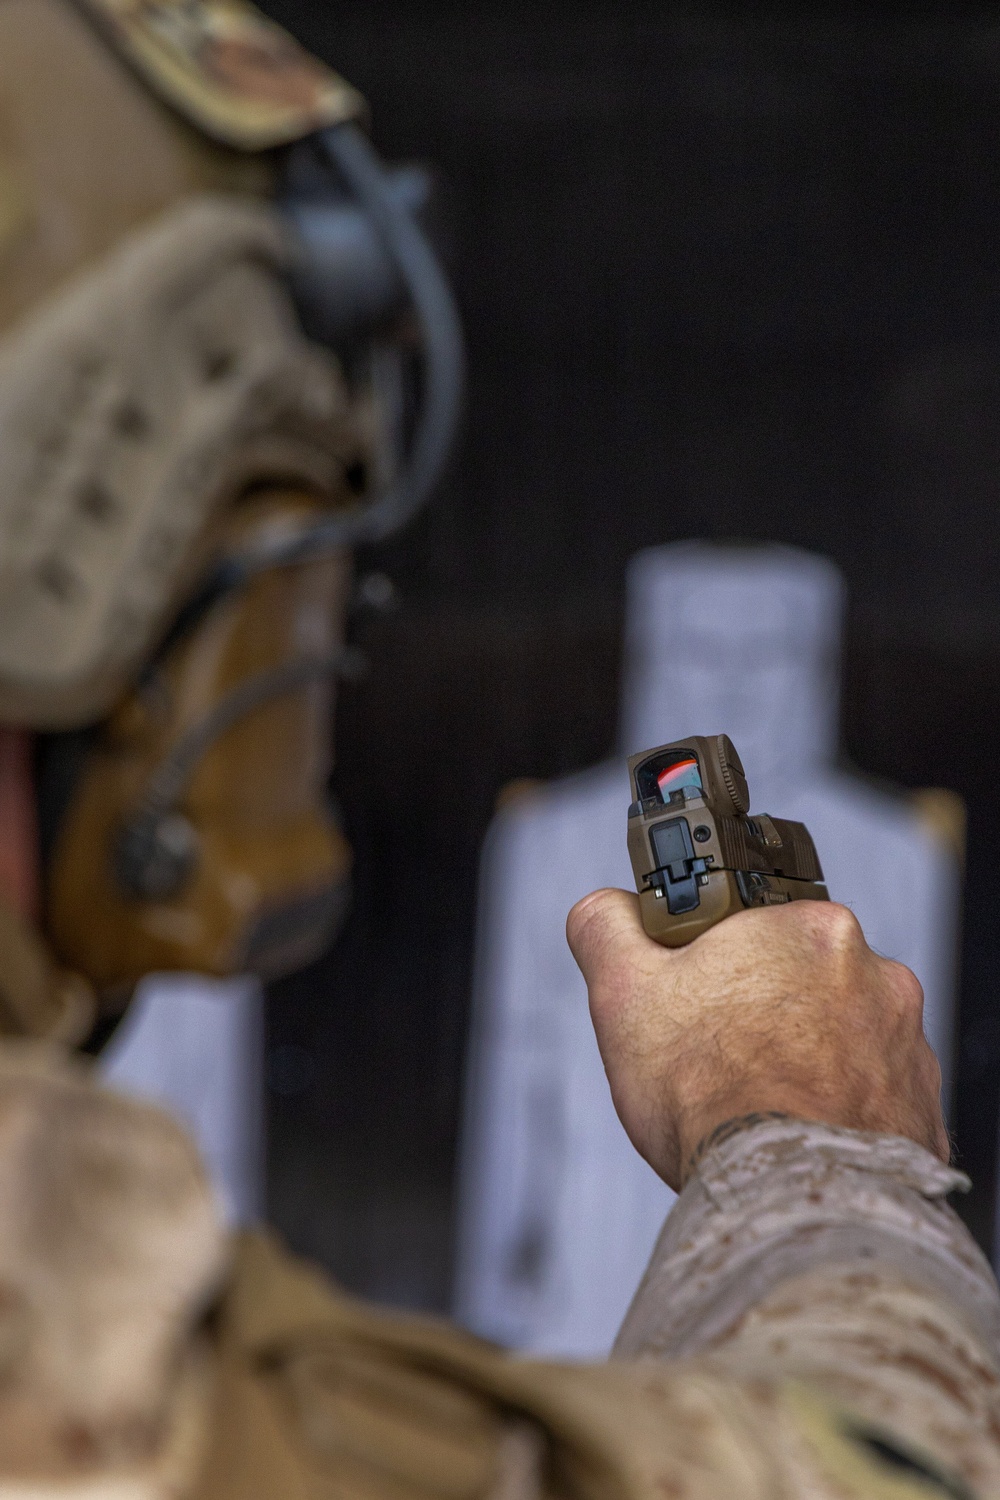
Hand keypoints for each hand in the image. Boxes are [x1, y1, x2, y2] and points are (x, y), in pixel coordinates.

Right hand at [566, 891, 947, 1190]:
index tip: (700, 1002)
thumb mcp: (624, 992)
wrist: (787, 1195)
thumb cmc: (709, 1094)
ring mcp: (908, 1048)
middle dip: (765, 1018)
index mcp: (811, 930)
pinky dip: (840, 1120)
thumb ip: (609, 928)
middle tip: (722, 1063)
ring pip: (842, 1045)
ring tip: (762, 1111)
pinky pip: (872, 1106)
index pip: (758, 930)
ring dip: (808, 1069)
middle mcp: (877, 977)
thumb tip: (609, 907)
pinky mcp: (923, 1115)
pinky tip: (801, 1142)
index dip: (720, 967)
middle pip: (803, 986)